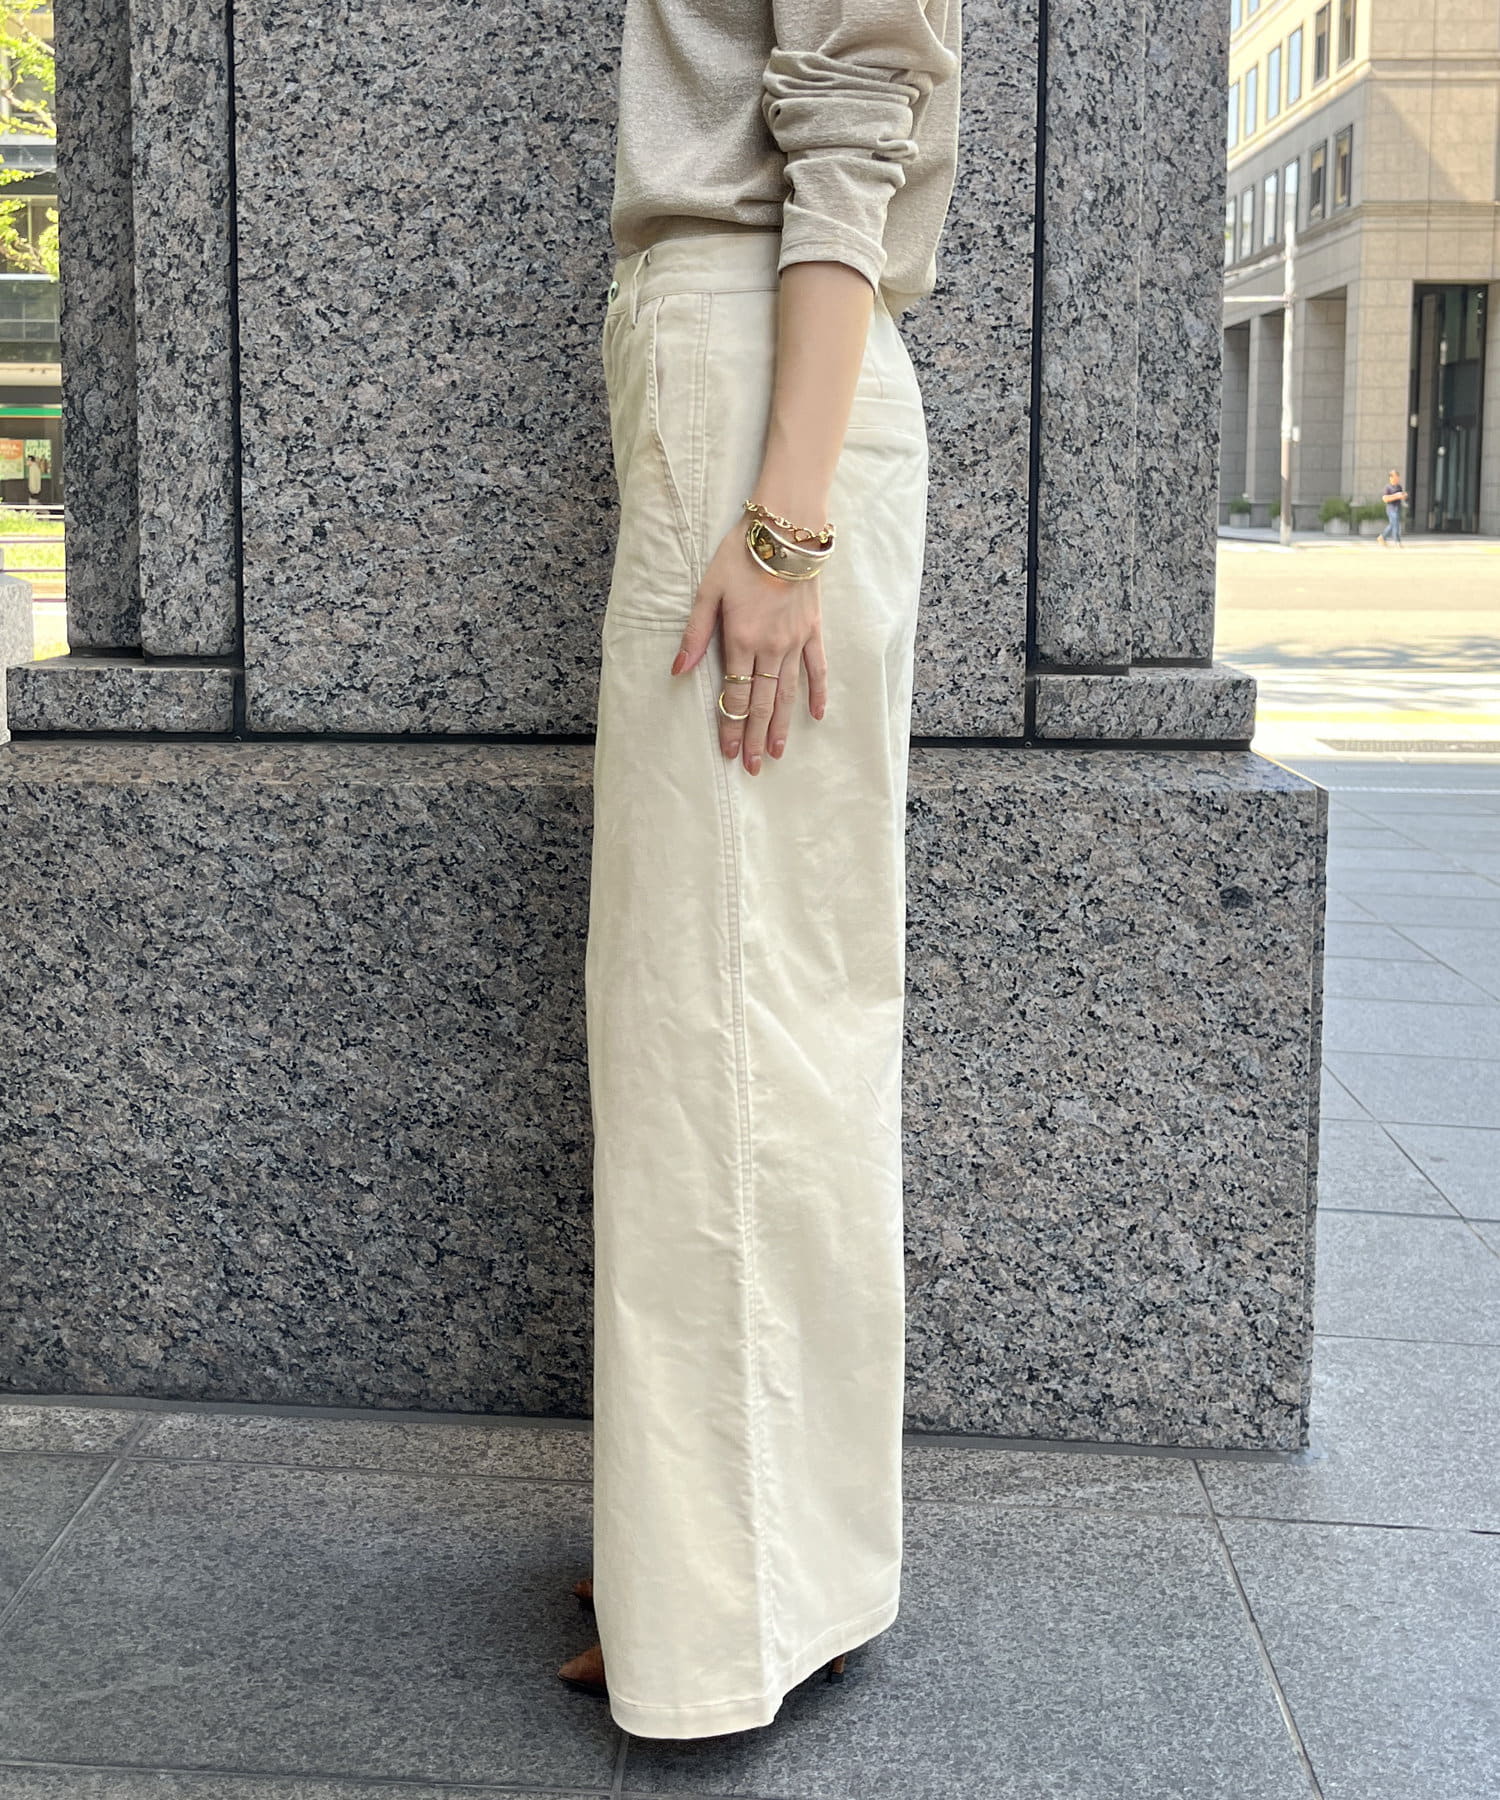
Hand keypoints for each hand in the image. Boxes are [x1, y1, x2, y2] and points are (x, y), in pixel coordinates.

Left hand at [671, 511, 828, 774]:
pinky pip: (817, 668)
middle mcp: (770, 647)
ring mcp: (795, 641)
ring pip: (787, 693)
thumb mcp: (708, 590)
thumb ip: (695, 634)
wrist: (785, 530)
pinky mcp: (813, 630)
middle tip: (753, 766)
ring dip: (782, 725)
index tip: (730, 752)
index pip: (736, 695)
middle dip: (756, 737)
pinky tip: (817, 715)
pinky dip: (817, 693)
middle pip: (762, 702)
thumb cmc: (740, 555)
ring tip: (777, 752)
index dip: (732, 726)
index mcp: (741, 639)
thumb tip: (678, 670)